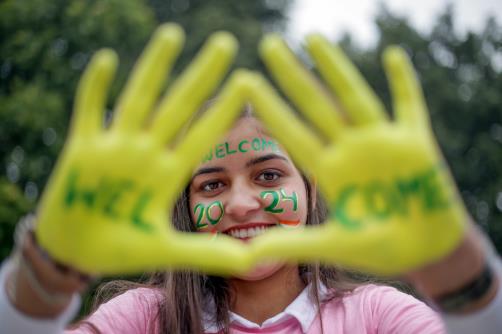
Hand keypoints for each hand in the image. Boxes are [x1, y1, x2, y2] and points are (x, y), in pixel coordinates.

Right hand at [35, 24, 252, 274]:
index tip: (248, 83)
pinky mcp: (81, 150)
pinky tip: (107, 58)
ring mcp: (114, 149)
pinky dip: (96, 88)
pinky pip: (89, 112)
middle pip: (177, 108)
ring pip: (138, 100)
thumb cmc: (119, 249)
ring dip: (154, 69)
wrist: (75, 252)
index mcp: (166, 175)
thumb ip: (205, 254)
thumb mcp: (164, 252)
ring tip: (173, 34)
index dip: (223, 112)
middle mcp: (145, 155)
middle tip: (225, 42)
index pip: (201, 136)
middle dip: (199, 77)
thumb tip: (250, 263)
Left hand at [247, 34, 468, 274]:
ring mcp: (381, 143)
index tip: (245, 82)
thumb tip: (248, 255)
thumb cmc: (380, 248)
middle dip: (292, 76)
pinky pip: (409, 105)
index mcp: (329, 171)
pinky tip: (391, 55)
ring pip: (354, 97)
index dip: (271, 108)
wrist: (425, 250)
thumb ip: (295, 245)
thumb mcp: (336, 246)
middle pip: (316, 105)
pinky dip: (403, 82)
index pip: (293, 133)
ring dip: (335, 68)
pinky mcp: (416, 144)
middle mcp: (350, 150)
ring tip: (312, 37)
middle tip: (268, 44)